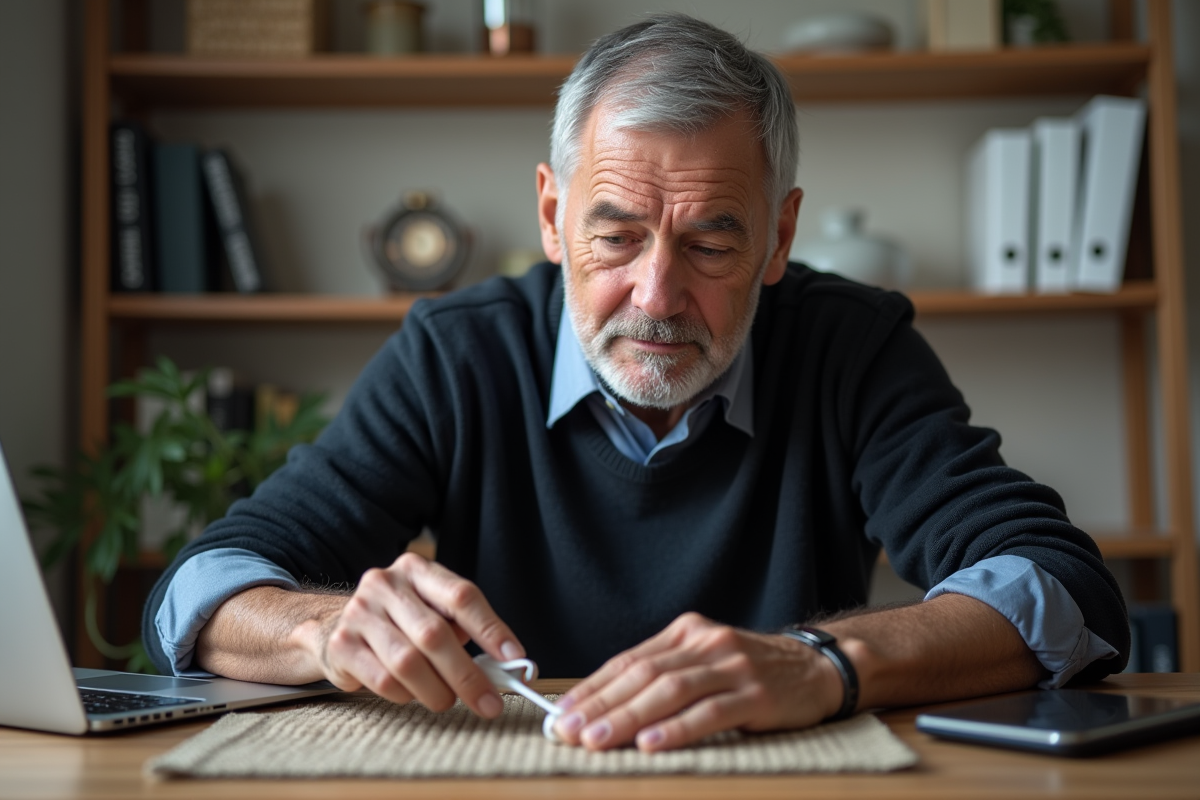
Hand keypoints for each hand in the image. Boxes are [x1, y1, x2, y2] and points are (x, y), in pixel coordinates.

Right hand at [299, 552, 524, 719]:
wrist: (332, 625)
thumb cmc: (397, 621)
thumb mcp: (429, 609)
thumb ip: (461, 628)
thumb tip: (501, 663)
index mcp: (417, 570)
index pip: (461, 595)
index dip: (490, 628)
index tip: (513, 656)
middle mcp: (386, 585)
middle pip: (436, 634)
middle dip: (468, 675)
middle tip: (489, 701)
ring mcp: (360, 613)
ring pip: (409, 662)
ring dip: (437, 691)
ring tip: (448, 700)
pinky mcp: (342, 644)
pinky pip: (384, 680)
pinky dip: (406, 695)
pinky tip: (412, 693)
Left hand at [551, 612, 845, 751]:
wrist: (816, 667)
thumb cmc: (751, 672)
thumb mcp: (704, 660)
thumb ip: (662, 675)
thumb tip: (604, 706)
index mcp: (685, 632)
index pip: (628, 661)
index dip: (592, 688)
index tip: (560, 714)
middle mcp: (705, 643)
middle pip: (642, 675)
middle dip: (600, 705)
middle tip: (566, 731)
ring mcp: (731, 666)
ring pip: (670, 691)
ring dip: (628, 717)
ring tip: (597, 740)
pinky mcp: (756, 694)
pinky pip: (710, 712)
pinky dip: (676, 729)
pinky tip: (651, 743)